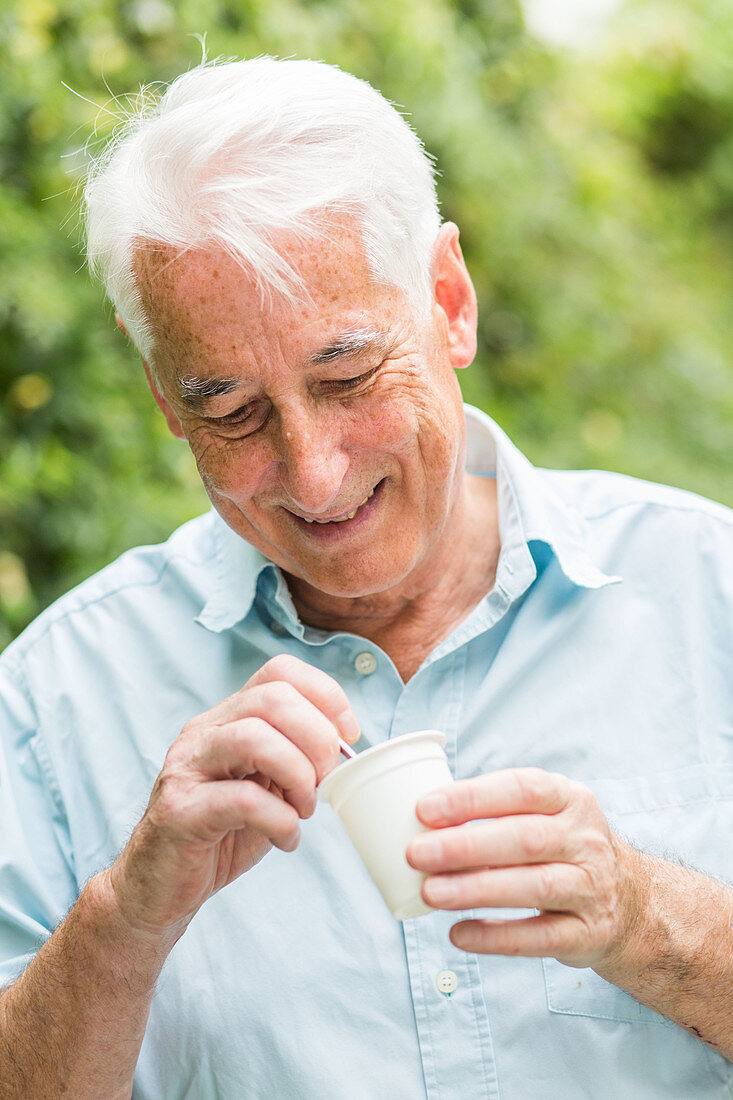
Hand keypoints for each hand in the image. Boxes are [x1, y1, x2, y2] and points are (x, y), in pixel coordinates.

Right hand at [106, 655, 359, 942]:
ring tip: (304, 809)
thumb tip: (343, 748)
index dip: (325, 695)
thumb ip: (296, 759)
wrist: (159, 887)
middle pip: (272, 698)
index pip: (279, 672)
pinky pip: (243, 800)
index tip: (348, 736)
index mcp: (228, 718)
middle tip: (325, 779)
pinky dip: (280, 821)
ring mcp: (187, 767)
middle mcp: (204, 731)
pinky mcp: (179, 811)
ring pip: (254, 738)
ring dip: (298, 775)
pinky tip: (285, 840)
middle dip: (317, 737)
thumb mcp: (267, 786)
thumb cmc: (221, 833)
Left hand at [406, 767, 638, 968]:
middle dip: (466, 846)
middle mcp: (586, 840)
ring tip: (429, 892)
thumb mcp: (547, 814)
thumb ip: (496, 811)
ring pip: (533, 887)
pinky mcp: (587, 934)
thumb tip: (419, 819)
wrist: (632, 902)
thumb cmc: (562, 847)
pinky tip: (458, 934)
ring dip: (476, 890)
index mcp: (570, 799)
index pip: (522, 789)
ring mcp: (591, 888)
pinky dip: (496, 937)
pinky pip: (539, 937)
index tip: (424, 809)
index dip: (473, 798)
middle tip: (416, 853)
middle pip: (525, 839)